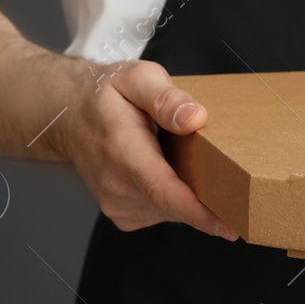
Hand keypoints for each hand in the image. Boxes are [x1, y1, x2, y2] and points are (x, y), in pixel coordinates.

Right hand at [55, 60, 239, 239]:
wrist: (69, 115)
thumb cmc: (106, 95)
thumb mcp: (138, 78)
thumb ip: (166, 97)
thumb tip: (195, 118)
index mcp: (122, 151)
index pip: (162, 190)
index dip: (198, 212)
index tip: (228, 225)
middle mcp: (116, 184)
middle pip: (175, 205)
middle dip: (211, 200)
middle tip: (235, 181)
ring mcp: (116, 203)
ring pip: (172, 211)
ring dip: (192, 195)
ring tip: (188, 160)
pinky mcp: (122, 213)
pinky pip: (163, 213)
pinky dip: (177, 199)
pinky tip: (171, 172)